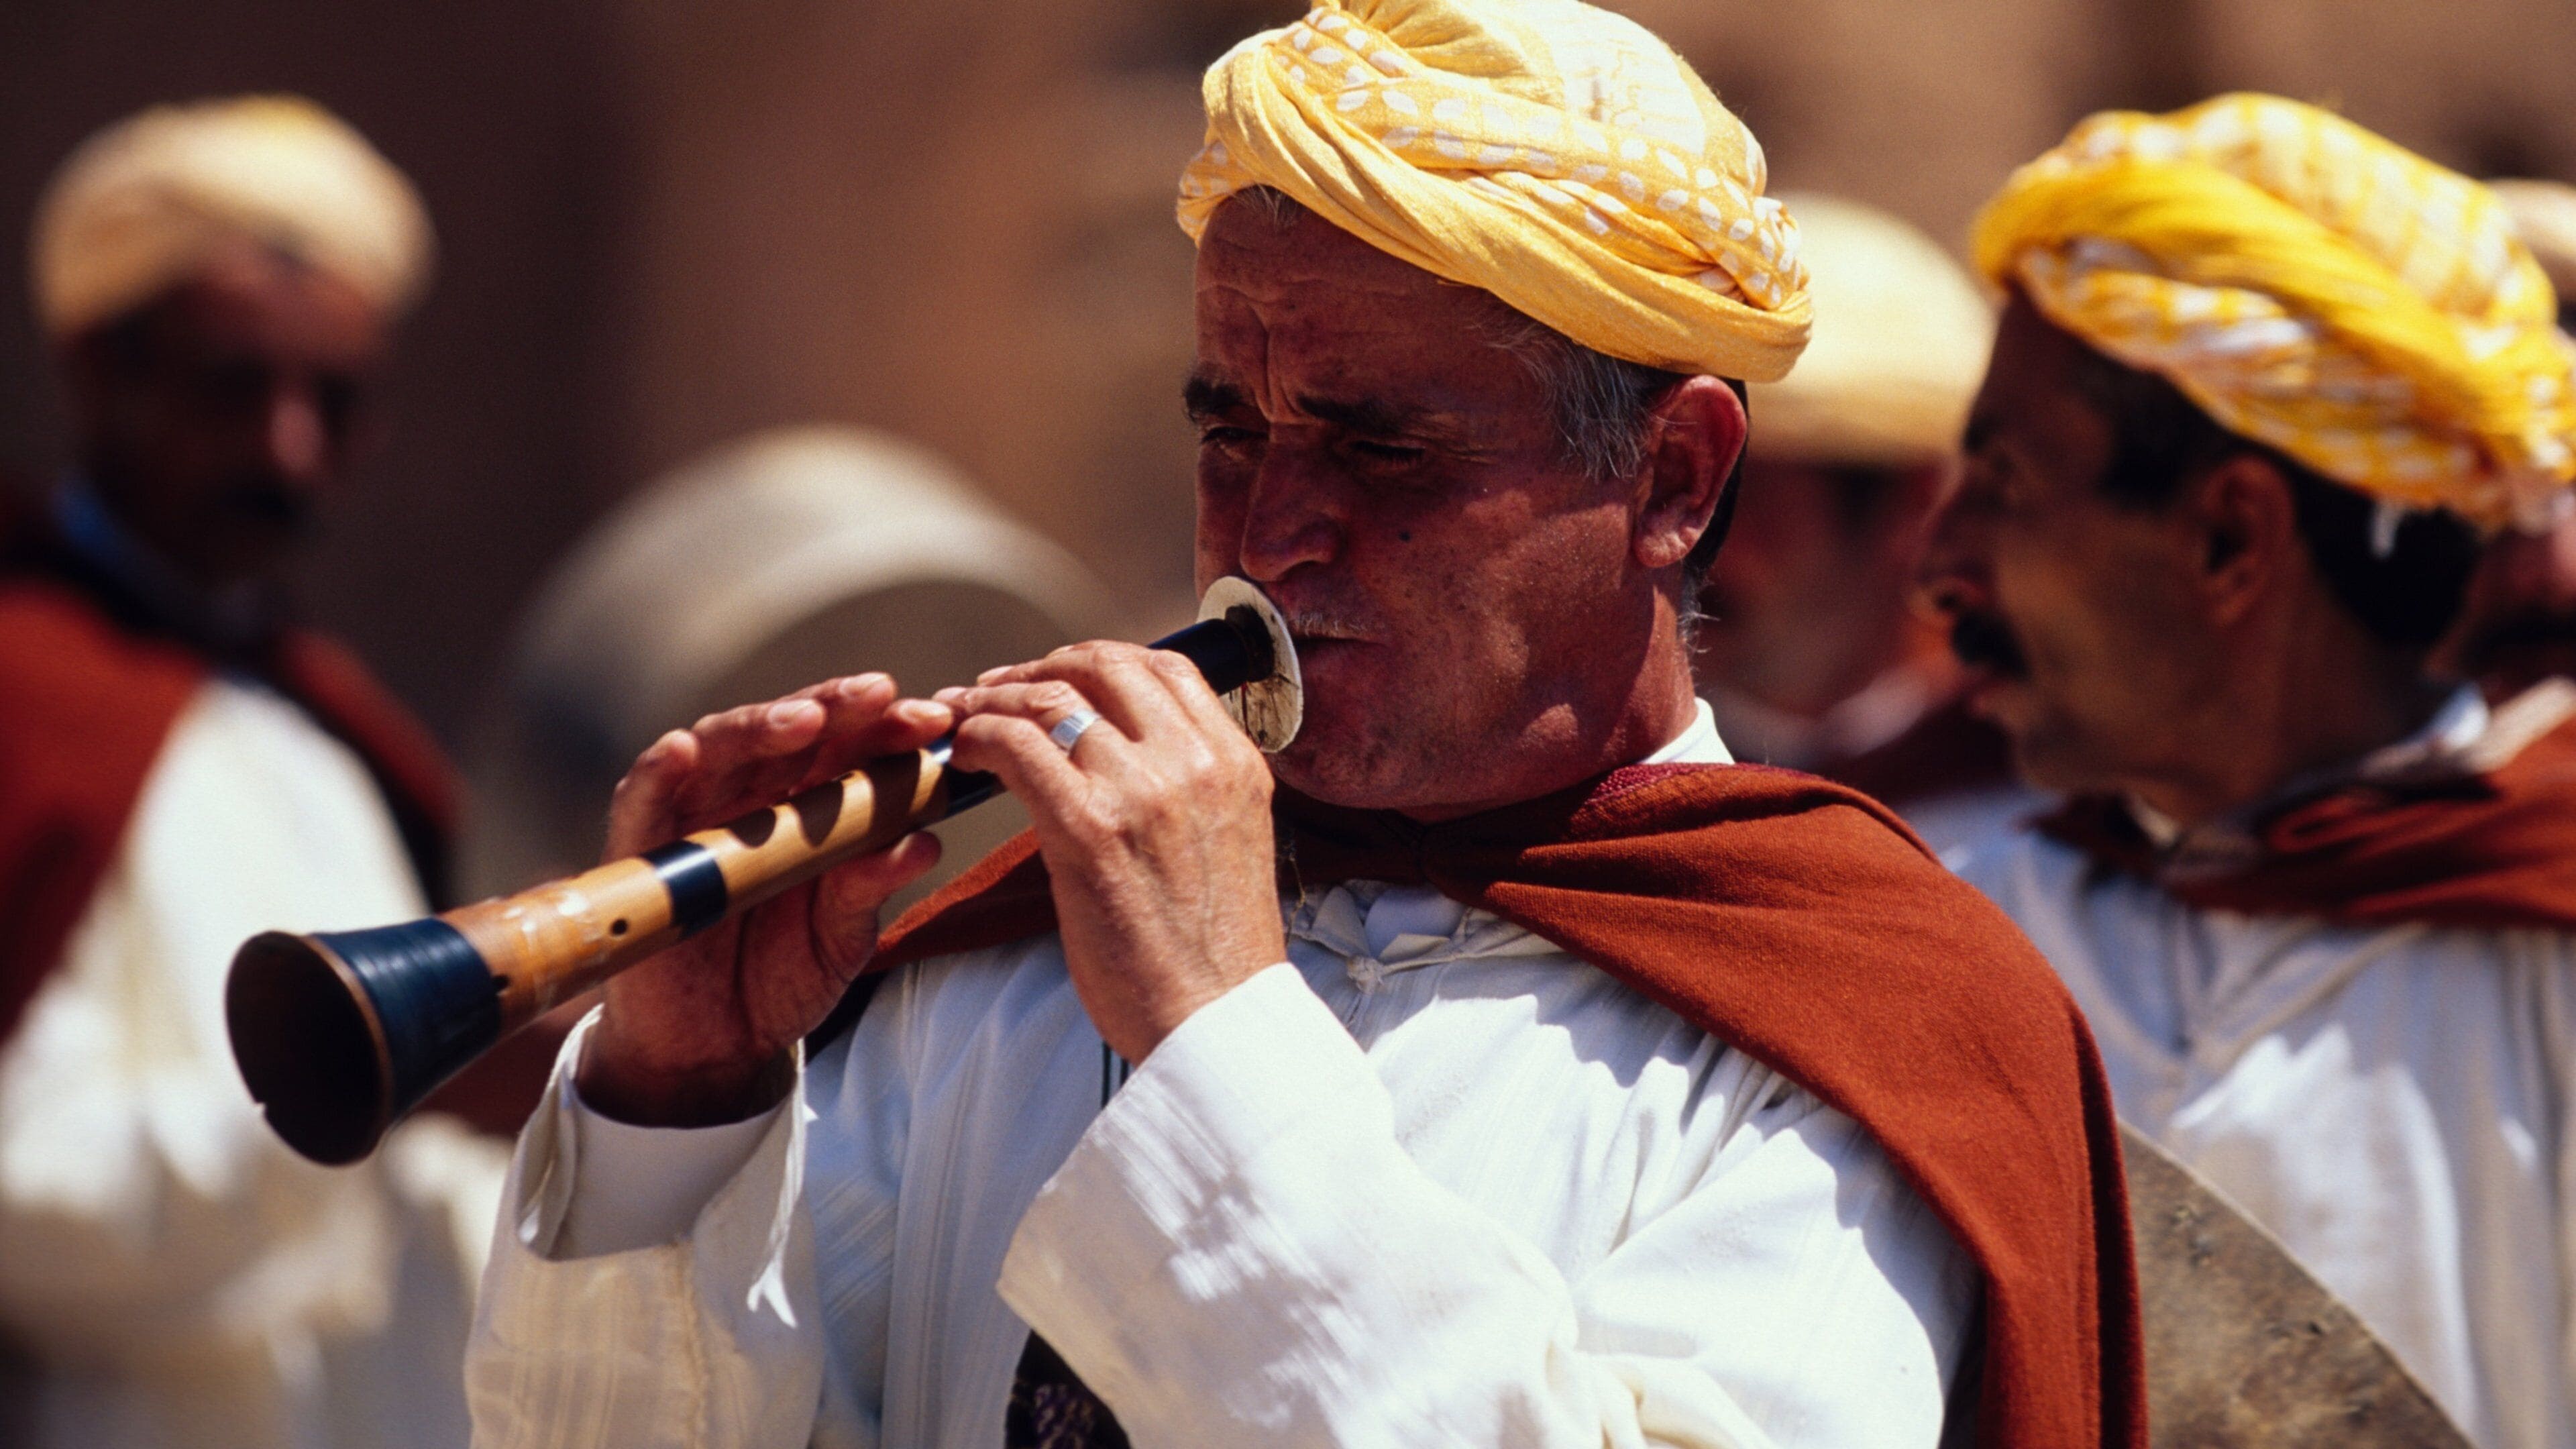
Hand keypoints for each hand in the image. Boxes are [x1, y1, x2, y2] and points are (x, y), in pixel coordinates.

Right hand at [577, 674, 951, 1125]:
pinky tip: (684, 750)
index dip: (888, 729)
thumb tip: (925, 843)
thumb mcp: (841, 936)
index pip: (849, 748)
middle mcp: (751, 795)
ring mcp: (695, 814)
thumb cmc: (781, 975)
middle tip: (881, 697)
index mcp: (808, 804)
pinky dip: (661, 770)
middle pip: (791, 733)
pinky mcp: (641, 846)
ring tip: (806, 719)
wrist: (714, 1046)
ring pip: (721, 747)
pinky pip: (644, 797)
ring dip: (761, 726)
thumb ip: (871, 887)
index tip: (935, 723)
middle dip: (838, 710)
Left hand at [939, 642, 1284, 1061]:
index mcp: (1236, 762)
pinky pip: (1019, 746)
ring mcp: (1143, 790)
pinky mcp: (1090, 828)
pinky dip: (980, 736)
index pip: (1169, 667)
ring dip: (996, 697)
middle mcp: (1195, 762)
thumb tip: (1126, 759)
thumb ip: (1190, 790)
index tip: (1062, 678)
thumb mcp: (1229, 844)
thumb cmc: (1212, 955)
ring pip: (1053, 698)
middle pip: (1107, 665)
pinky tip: (965, 756)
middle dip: (1043, 666)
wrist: (1214, 1024)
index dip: (1103, 660)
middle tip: (999, 688)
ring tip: (963, 715)